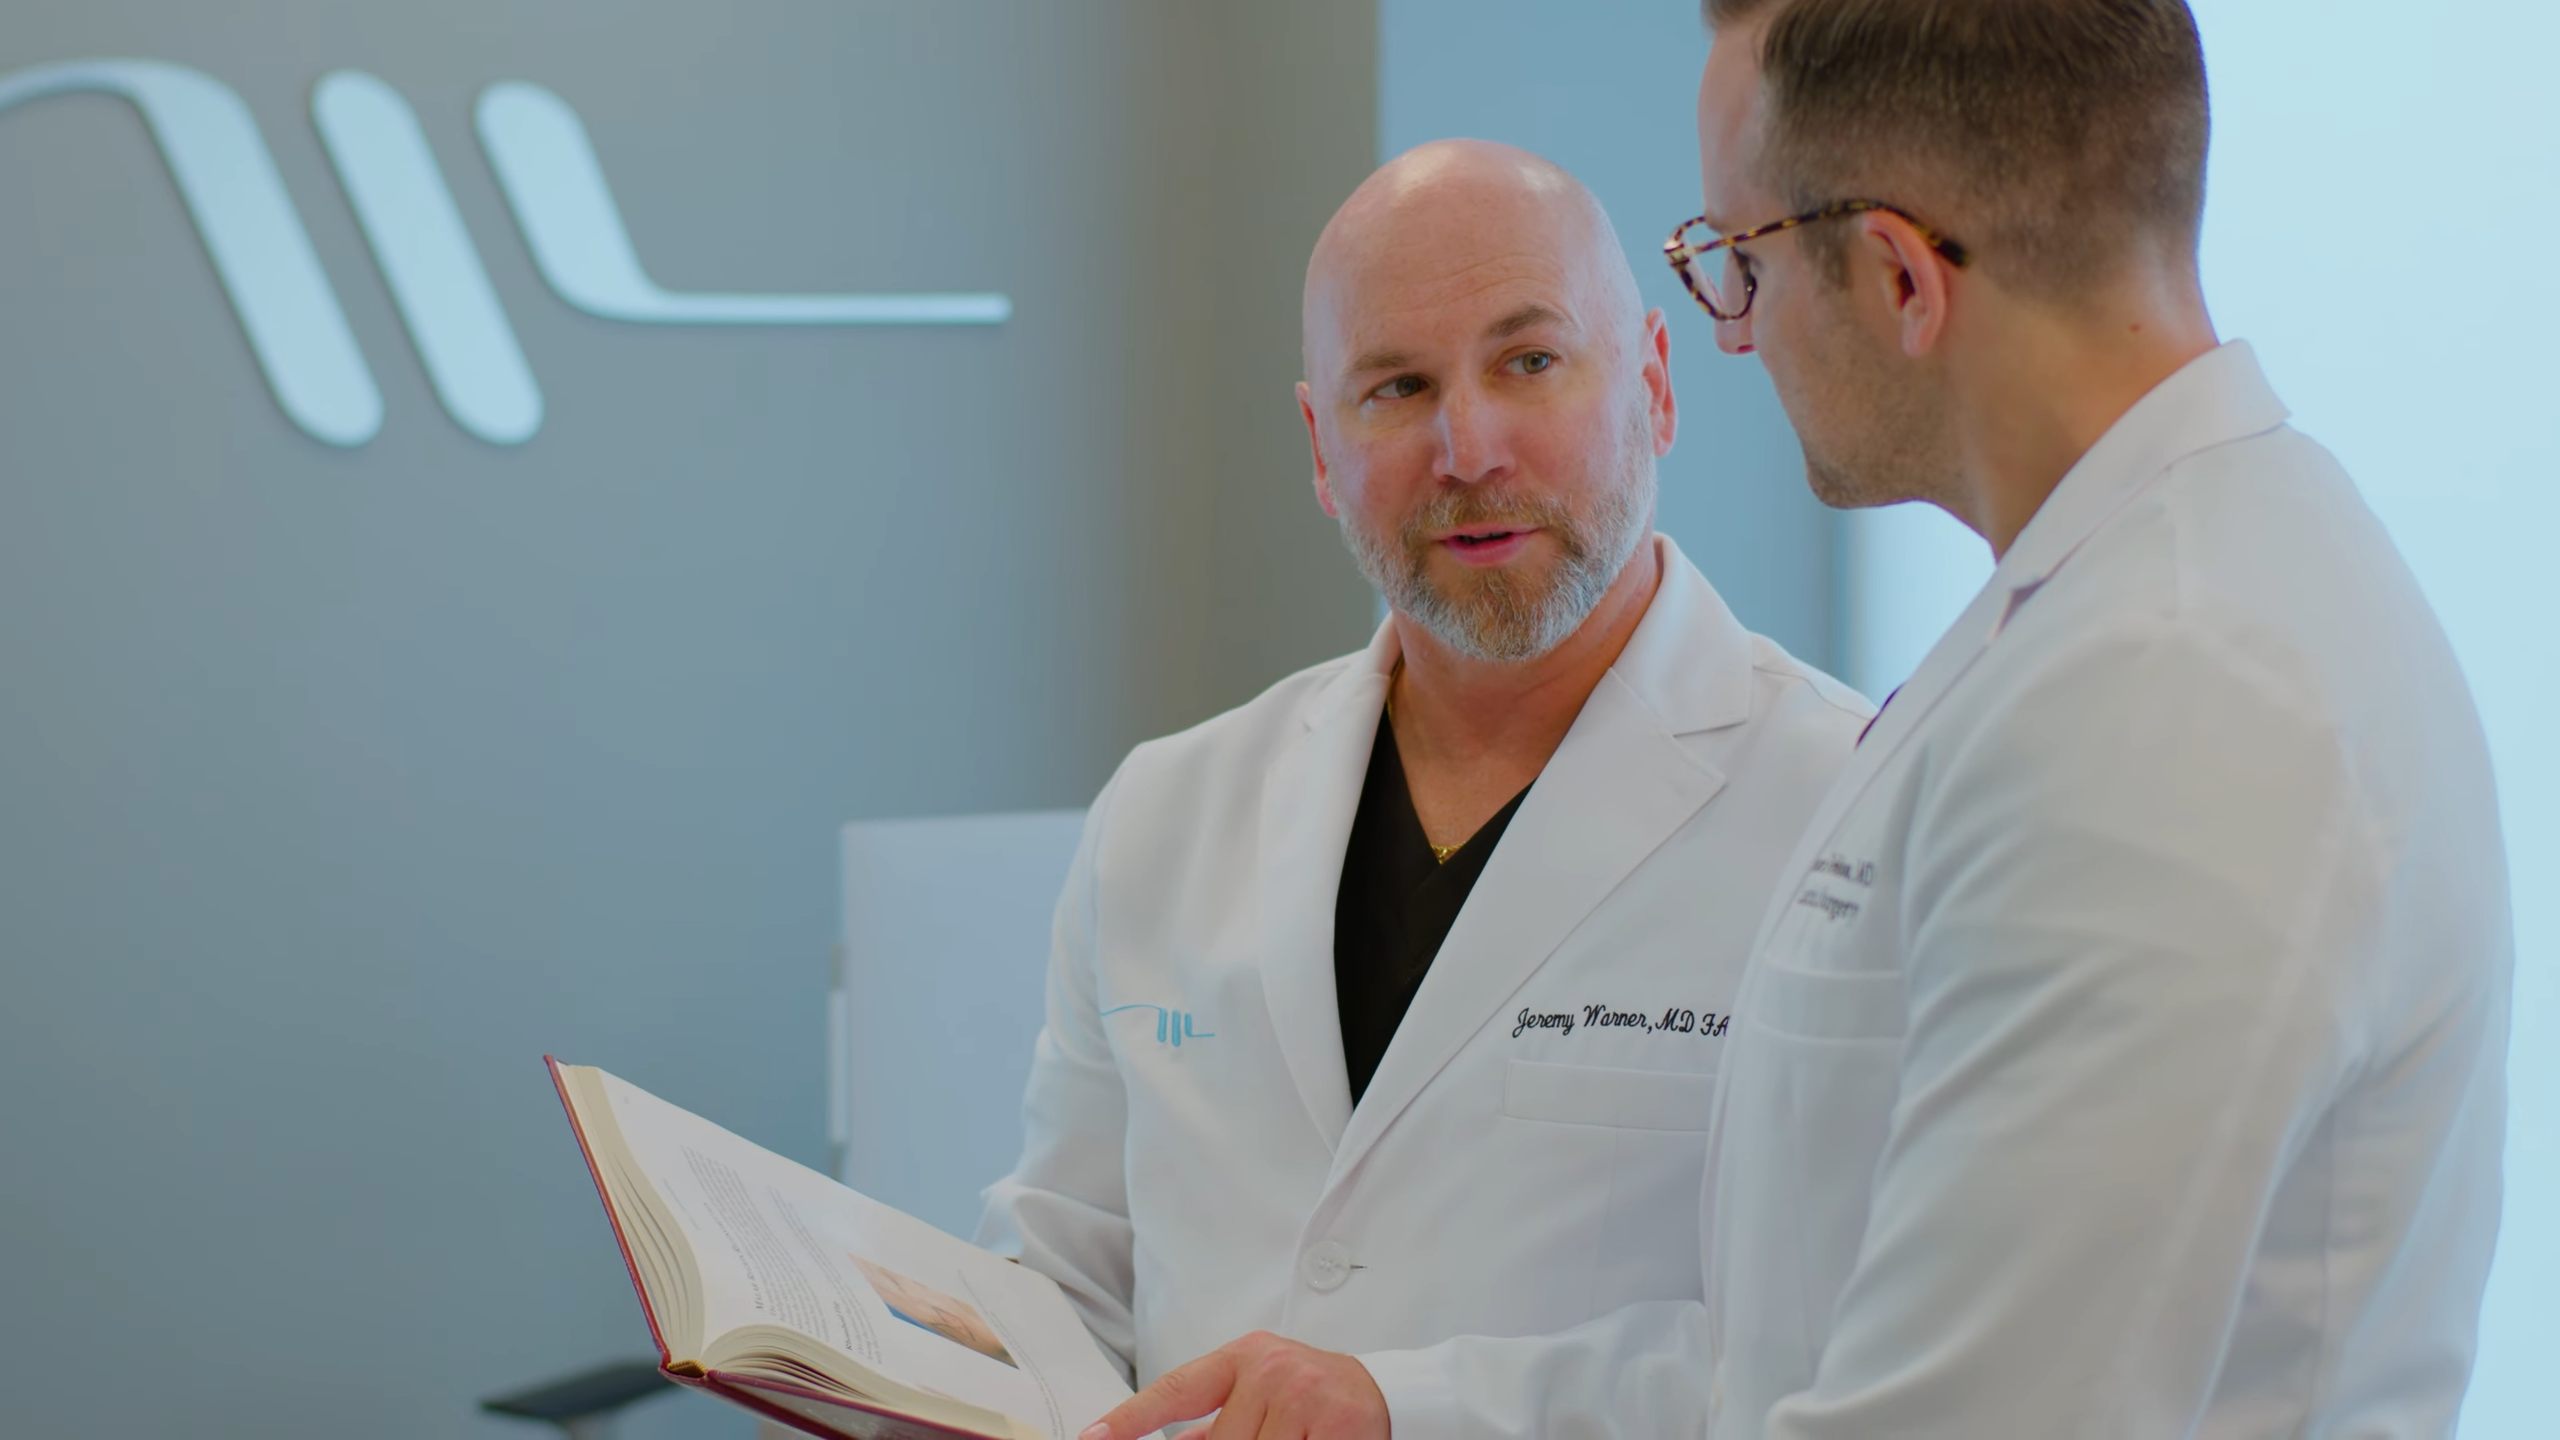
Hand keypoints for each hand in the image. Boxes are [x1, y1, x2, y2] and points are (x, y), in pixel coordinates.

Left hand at [1077, 1331, 1389, 1439]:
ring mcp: (1303, 1396)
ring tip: (1286, 1438)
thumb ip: (1213, 1420)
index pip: (1176, 1389)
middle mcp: (1270, 1369)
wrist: (1389, 1393)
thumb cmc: (1314, 1397)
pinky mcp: (1335, 1425)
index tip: (1092, 1436)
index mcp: (1243, 1357)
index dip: (1131, 1417)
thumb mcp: (1260, 1393)